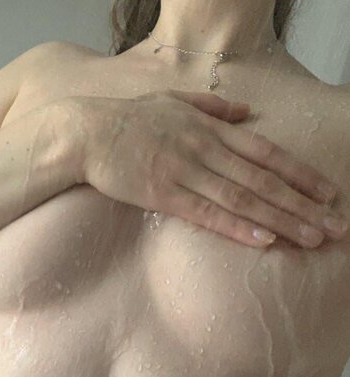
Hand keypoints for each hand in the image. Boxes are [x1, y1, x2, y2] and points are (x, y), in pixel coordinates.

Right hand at [64, 90, 346, 247]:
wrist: (87, 133)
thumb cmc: (130, 118)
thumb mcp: (175, 100)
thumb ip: (214, 106)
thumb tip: (248, 111)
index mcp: (210, 127)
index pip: (266, 153)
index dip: (300, 174)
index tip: (328, 193)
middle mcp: (204, 149)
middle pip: (262, 181)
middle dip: (302, 204)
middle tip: (334, 226)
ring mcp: (184, 172)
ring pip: (241, 199)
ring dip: (280, 220)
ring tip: (311, 238)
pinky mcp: (162, 194)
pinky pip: (206, 213)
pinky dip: (237, 227)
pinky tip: (264, 240)